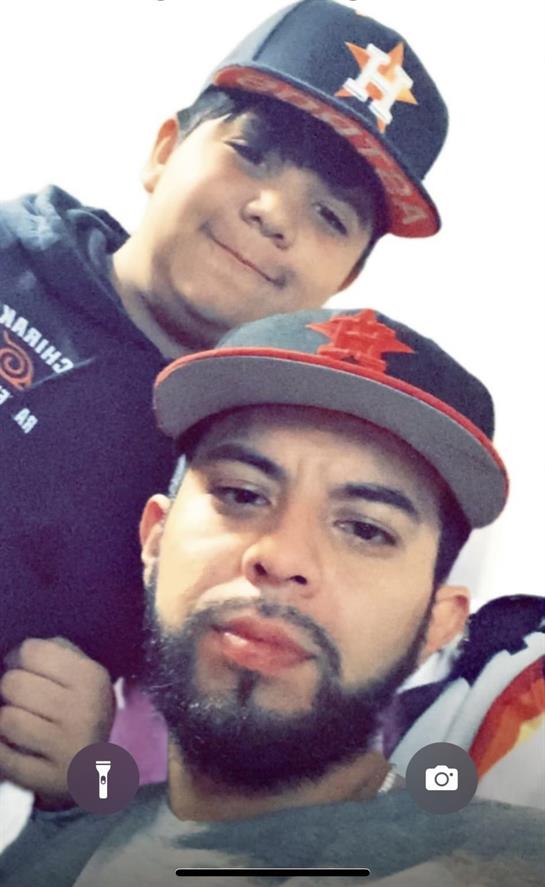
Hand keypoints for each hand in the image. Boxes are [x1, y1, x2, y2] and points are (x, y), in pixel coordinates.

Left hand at [0, 637, 114, 807]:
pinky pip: (3, 757)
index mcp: (91, 677)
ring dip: (6, 721)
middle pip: (13, 684)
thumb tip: (14, 654)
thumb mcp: (81, 674)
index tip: (26, 673)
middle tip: (21, 701)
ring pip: (6, 719)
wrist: (97, 770)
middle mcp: (84, 710)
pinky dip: (2, 750)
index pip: (32, 651)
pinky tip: (14, 748)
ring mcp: (68, 747)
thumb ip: (54, 652)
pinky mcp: (49, 779)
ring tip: (19, 725)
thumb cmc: (79, 710)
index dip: (19, 660)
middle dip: (10, 691)